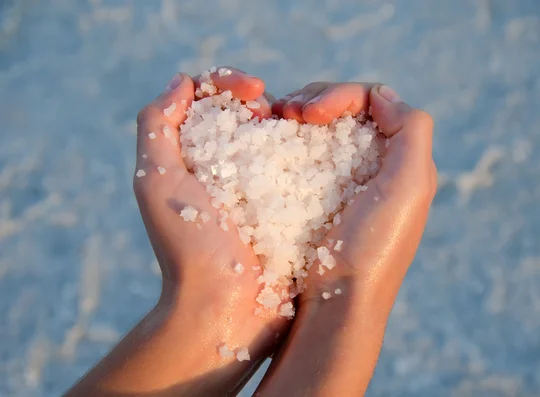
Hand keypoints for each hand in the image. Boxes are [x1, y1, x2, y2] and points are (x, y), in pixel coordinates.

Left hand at [133, 68, 291, 392]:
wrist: (225, 309)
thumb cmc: (187, 248)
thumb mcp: (156, 181)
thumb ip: (157, 124)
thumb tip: (184, 83)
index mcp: (192, 156)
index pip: (209, 98)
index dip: (229, 82)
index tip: (254, 90)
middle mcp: (225, 169)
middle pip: (246, 112)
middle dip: (262, 99)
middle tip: (273, 111)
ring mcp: (259, 189)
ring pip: (277, 137)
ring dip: (289, 121)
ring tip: (300, 123)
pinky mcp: (287, 209)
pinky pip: (300, 168)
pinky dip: (309, 150)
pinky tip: (319, 147)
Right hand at [258, 82, 436, 396]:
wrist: (339, 301)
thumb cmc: (374, 247)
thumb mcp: (409, 186)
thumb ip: (411, 129)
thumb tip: (381, 95)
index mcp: (402, 159)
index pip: (373, 101)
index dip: (340, 95)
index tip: (310, 114)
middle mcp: (376, 165)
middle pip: (345, 109)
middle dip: (315, 100)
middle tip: (287, 112)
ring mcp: (344, 180)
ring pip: (321, 127)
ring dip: (298, 115)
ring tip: (276, 122)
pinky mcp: (316, 196)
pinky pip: (303, 152)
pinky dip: (288, 139)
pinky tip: (273, 142)